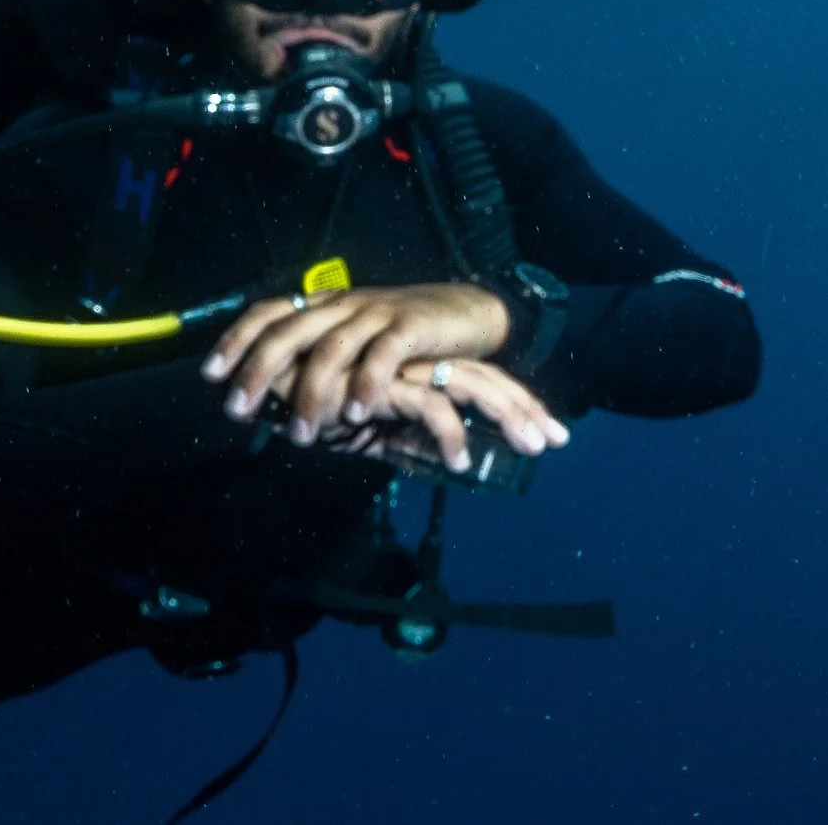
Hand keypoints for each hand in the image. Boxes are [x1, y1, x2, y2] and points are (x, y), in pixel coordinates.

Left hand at [201, 282, 525, 444]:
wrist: (465, 311)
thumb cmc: (401, 335)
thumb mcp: (353, 341)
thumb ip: (317, 360)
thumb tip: (268, 395)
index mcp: (324, 306)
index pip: (270, 313)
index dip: (237, 339)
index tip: (210, 373)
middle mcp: (343, 305)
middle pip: (289, 332)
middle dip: (257, 371)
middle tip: (237, 409)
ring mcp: (376, 313)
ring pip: (330, 349)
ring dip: (309, 393)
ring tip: (298, 433)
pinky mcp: (411, 327)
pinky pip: (383, 356)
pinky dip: (366, 384)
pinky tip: (354, 413)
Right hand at [327, 358, 569, 472]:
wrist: (272, 386)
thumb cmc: (318, 404)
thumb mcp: (375, 432)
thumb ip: (407, 441)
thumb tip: (436, 465)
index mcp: (419, 367)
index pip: (481, 380)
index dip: (515, 405)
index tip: (544, 433)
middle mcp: (416, 361)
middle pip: (487, 377)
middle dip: (525, 409)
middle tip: (555, 440)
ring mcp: (402, 368)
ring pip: (470, 384)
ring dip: (506, 415)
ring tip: (528, 448)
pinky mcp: (383, 383)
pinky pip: (429, 407)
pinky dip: (450, 433)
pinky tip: (462, 461)